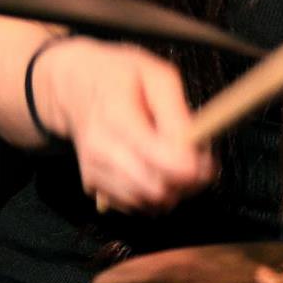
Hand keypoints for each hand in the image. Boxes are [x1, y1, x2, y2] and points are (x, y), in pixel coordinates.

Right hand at [35, 37, 214, 212]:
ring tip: (177, 161)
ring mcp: (95, 171)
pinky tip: (157, 170)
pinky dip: (155, 195)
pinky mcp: (94, 187)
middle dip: (187, 182)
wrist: (74, 86)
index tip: (208, 159)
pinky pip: (137, 206)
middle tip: (199, 161)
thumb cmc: (120, 75)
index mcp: (117, 116)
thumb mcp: (156, 75)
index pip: (161, 160)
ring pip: (149, 203)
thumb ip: (177, 112)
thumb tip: (195, 149)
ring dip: (173, 190)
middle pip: (158, 189)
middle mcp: (101, 150)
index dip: (193, 167)